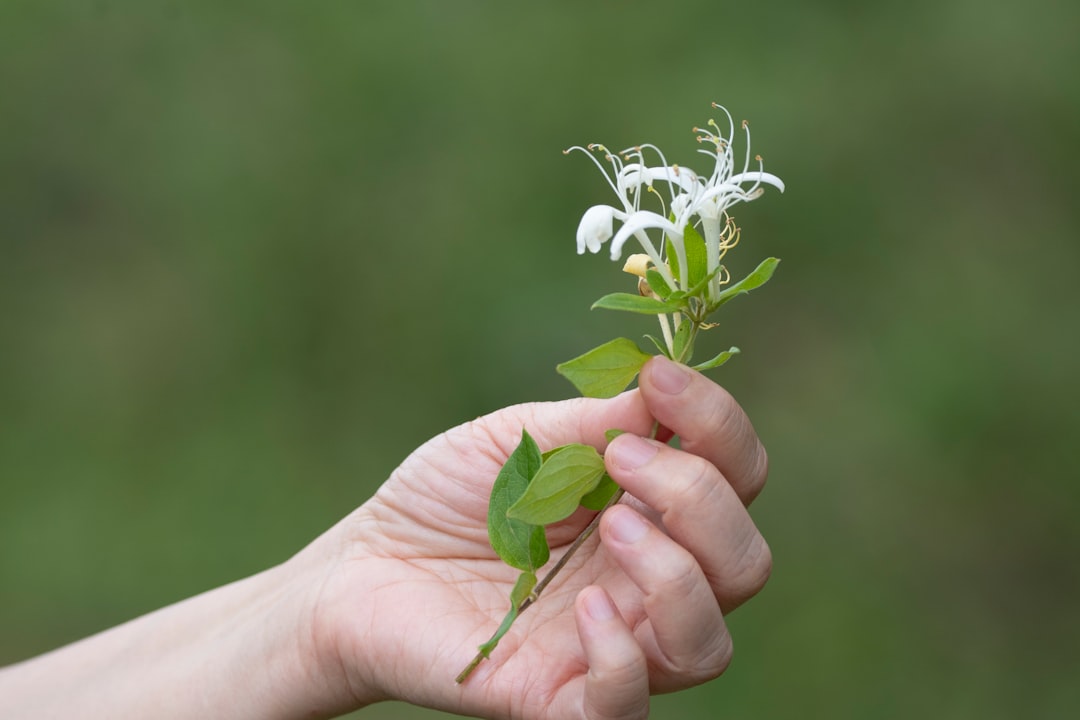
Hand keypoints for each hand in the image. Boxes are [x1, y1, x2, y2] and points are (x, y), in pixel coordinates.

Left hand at [299, 356, 771, 718]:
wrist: (363, 565)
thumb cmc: (446, 497)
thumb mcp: (517, 440)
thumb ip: (590, 422)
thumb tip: (662, 391)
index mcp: (647, 511)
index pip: (737, 477)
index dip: (719, 426)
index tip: (660, 380)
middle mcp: (646, 581)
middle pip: (746, 561)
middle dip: (700, 498)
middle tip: (618, 461)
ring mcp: (610, 644)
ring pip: (708, 640)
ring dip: (677, 572)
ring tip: (611, 525)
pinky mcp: (558, 697)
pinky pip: (626, 705)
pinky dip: (620, 655)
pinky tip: (581, 604)